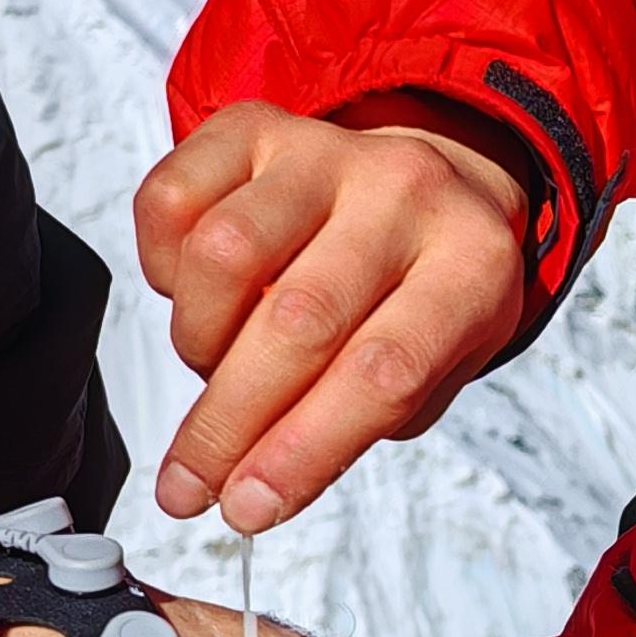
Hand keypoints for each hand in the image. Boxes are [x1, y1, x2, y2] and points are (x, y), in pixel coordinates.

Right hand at [132, 99, 530, 531]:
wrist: (432, 183)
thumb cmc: (423, 295)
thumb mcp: (433, 370)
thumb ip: (353, 426)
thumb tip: (248, 490)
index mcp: (471, 263)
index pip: (382, 372)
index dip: (304, 451)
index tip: (247, 509)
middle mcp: (403, 192)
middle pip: (297, 321)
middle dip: (228, 425)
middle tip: (189, 487)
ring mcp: (326, 151)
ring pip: (221, 253)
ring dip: (199, 342)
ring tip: (215, 369)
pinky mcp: (255, 127)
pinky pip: (171, 201)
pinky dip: (164, 269)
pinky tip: (199, 295)